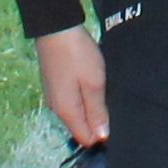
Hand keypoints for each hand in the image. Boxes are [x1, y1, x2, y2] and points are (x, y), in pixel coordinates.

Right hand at [32, 24, 109, 146]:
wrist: (56, 29)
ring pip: (76, 113)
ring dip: (90, 106)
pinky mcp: (54, 85)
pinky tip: (90, 82)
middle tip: (110, 99)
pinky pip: (71, 101)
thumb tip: (101, 137)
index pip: (85, 138)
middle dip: (96, 120)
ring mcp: (53, 97)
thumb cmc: (78, 55)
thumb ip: (97, 111)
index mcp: (67, 112)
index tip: (114, 116)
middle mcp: (57, 109)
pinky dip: (82, 97)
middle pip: (80, 126)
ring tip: (102, 88)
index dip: (101, 133)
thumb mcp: (94, 83)